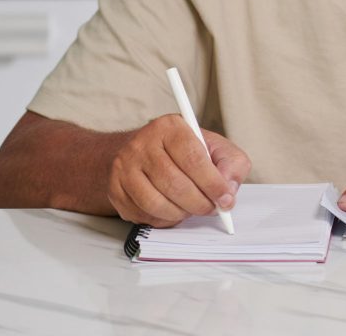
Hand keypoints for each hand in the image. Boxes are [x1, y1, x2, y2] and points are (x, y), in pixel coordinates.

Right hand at [107, 114, 250, 226]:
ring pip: (156, 203)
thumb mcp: (214, 147)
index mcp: (170, 127)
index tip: (225, 199)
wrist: (142, 152)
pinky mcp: (115, 189)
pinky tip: (172, 210)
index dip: (213, 184)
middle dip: (199, 203)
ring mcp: (124, 167)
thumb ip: (231, 163)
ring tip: (191, 209)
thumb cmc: (184, 151)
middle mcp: (142, 144)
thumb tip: (229, 190)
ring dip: (180, 214)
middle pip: (174, 184)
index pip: (193, 160)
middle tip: (211, 208)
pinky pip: (142, 214)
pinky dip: (162, 219)